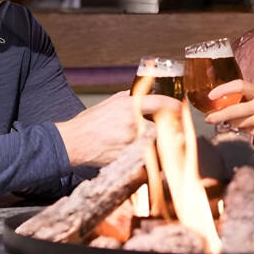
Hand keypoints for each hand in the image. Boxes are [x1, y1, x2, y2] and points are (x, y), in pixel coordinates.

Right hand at [56, 91, 180, 167]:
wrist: (73, 143)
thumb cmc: (88, 123)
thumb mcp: (108, 103)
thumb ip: (126, 98)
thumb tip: (139, 94)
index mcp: (129, 107)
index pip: (162, 103)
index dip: (175, 105)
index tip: (181, 108)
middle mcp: (134, 124)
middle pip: (166, 127)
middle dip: (173, 129)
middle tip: (178, 131)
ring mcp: (132, 143)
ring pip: (159, 145)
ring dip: (164, 145)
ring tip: (166, 146)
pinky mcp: (129, 158)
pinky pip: (148, 160)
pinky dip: (152, 159)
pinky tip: (151, 159)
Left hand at [203, 80, 253, 138]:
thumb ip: (244, 99)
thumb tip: (220, 104)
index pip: (239, 85)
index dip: (223, 89)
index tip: (211, 95)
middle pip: (235, 110)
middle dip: (219, 115)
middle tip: (209, 118)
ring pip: (239, 124)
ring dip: (233, 124)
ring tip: (235, 122)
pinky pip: (247, 132)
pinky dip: (244, 131)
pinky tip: (249, 128)